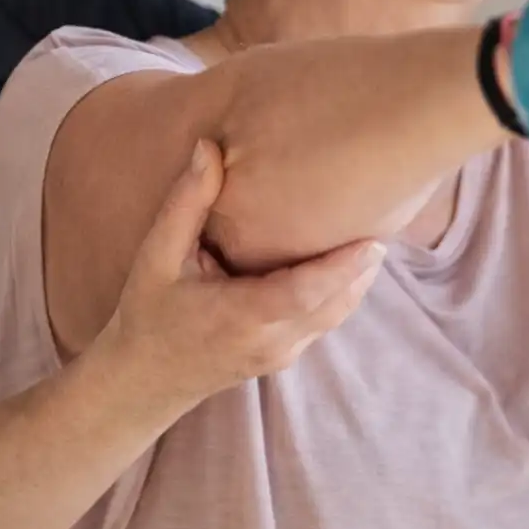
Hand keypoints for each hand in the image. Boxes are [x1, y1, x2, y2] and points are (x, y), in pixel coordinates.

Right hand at [104, 139, 382, 411]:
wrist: (142, 381)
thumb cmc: (148, 313)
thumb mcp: (157, 256)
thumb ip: (187, 203)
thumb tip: (209, 147)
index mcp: (241, 316)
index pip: (305, 293)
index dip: (342, 268)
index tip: (372, 239)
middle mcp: (270, 341)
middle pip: (335, 304)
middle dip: (363, 267)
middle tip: (387, 220)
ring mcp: (281, 354)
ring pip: (335, 316)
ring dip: (358, 279)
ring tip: (377, 234)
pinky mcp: (285, 358)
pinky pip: (324, 322)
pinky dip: (343, 293)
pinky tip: (351, 261)